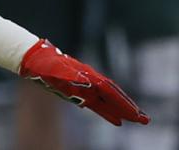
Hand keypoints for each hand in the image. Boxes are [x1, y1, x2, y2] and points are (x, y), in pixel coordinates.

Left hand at [20, 39, 149, 125]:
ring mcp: (85, 86)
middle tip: (144, 119)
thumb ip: (73, 75)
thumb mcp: (58, 69)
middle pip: (113, 96)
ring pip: (107, 101)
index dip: (123, 103)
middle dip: (128, 107)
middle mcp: (90, 81)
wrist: (35, 58)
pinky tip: (115, 119)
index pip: (110, 92)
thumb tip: (89, 81)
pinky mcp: (78, 92)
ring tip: (135, 119)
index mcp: (88, 76)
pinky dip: (107, 112)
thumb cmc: (46, 64)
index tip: (135, 114)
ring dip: (121, 110)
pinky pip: (97, 104)